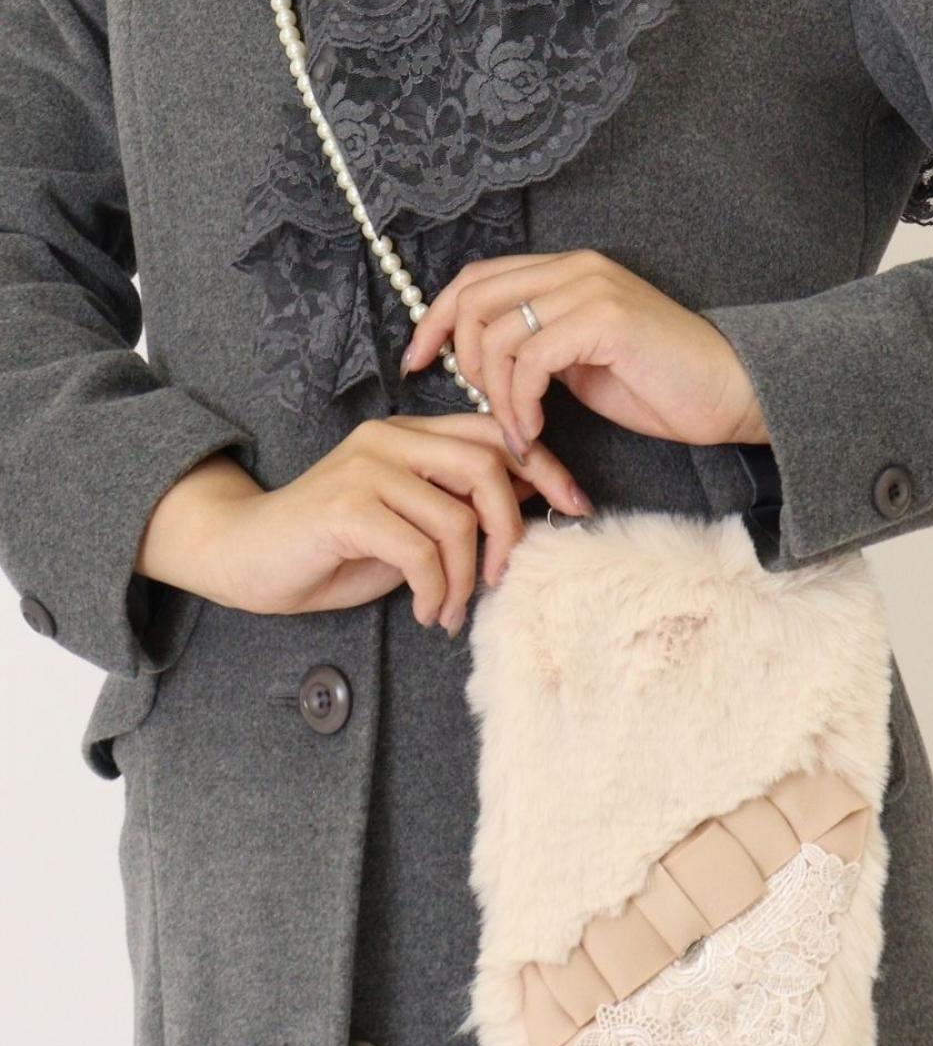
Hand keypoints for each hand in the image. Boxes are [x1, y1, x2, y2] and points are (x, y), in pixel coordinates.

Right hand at [134, 413, 592, 635]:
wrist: (243, 555)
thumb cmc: (331, 547)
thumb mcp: (409, 524)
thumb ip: (458, 508)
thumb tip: (531, 509)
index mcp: (411, 435)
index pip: (496, 433)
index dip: (545, 467)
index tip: (576, 508)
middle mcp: (391, 439)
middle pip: (488, 466)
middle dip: (511, 530)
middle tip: (502, 580)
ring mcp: (366, 469)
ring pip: (456, 517)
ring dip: (467, 578)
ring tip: (454, 609)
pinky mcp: (345, 508)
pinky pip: (420, 549)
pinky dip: (436, 590)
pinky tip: (428, 612)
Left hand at [399, 248, 770, 458]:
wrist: (730, 392)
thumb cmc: (661, 386)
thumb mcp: (581, 364)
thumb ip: (536, 352)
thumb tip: (484, 370)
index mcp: (565, 272)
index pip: (475, 278)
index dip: (435, 319)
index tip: (415, 362)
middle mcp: (574, 268)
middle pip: (474, 300)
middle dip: (461, 362)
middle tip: (483, 410)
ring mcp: (590, 289)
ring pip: (497, 336)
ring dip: (496, 396)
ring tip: (519, 432)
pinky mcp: (604, 320)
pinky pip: (530, 361)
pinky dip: (520, 403)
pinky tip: (536, 432)